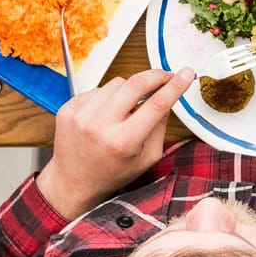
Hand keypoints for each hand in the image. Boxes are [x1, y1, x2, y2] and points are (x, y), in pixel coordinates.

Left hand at [39, 68, 194, 219]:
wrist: (73, 182)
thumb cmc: (111, 173)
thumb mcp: (146, 158)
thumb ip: (160, 127)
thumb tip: (168, 97)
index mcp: (123, 142)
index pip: (156, 104)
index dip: (175, 86)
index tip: (186, 74)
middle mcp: (100, 126)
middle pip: (136, 84)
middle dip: (155, 76)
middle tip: (165, 77)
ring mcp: (81, 115)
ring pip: (117, 82)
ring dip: (128, 90)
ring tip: (126, 108)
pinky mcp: (69, 108)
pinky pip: (98, 88)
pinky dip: (107, 96)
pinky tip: (106, 113)